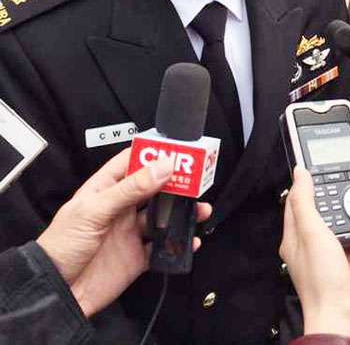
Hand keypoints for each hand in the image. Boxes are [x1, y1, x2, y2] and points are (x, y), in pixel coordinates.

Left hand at [37, 148, 210, 316]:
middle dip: (176, 182)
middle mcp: (121, 208)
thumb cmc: (60, 246)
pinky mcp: (137, 257)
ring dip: (183, 212)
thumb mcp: (94, 211)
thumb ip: (129, 190)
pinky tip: (190, 239)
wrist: (55, 293)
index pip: (133, 162)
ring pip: (164, 216)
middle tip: (196, 179)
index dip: (154, 154)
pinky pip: (163, 247)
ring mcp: (130, 232)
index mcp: (106, 189)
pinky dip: (179, 243)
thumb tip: (161, 167)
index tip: (177, 150)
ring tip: (199, 209)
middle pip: (154, 187)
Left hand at [279, 167, 349, 344]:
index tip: (320, 165)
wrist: (344, 319)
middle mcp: (317, 243)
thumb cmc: (321, 283)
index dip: (309, 182)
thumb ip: (305, 201)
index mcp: (297, 236)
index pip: (300, 201)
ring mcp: (338, 253)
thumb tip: (299, 174)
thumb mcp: (311, 232)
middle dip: (344, 191)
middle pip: (330, 208)